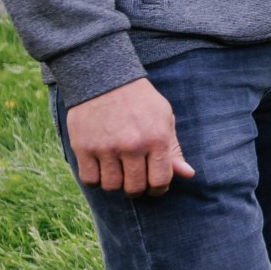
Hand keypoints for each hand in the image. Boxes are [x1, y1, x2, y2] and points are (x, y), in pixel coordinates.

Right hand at [64, 77, 192, 195]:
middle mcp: (132, 145)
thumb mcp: (164, 118)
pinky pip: (90, 180)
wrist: (104, 80)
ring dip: (116, 185)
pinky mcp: (83, 147)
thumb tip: (187, 174)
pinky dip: (96, 180)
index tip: (154, 186)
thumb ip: (173, 149)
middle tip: (135, 182)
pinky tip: (102, 169)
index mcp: (156, 138)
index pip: (160, 180)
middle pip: (135, 187)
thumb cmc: (140, 101)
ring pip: (112, 186)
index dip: (159, 188)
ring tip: (118, 173)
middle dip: (138, 189)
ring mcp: (106, 147)